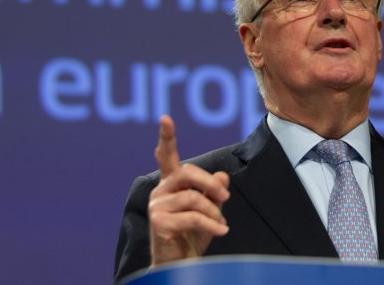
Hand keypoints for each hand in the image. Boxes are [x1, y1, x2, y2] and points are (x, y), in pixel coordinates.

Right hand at [148, 115, 229, 265]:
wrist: (180, 265)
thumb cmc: (192, 236)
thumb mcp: (209, 211)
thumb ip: (213, 192)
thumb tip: (222, 176)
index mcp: (170, 184)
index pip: (167, 156)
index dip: (166, 137)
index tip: (165, 119)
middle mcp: (160, 191)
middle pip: (187, 172)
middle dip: (209, 183)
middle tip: (226, 198)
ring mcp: (157, 206)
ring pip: (192, 198)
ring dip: (213, 212)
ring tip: (221, 225)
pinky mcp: (159, 221)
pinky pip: (192, 217)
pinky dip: (211, 224)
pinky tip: (221, 231)